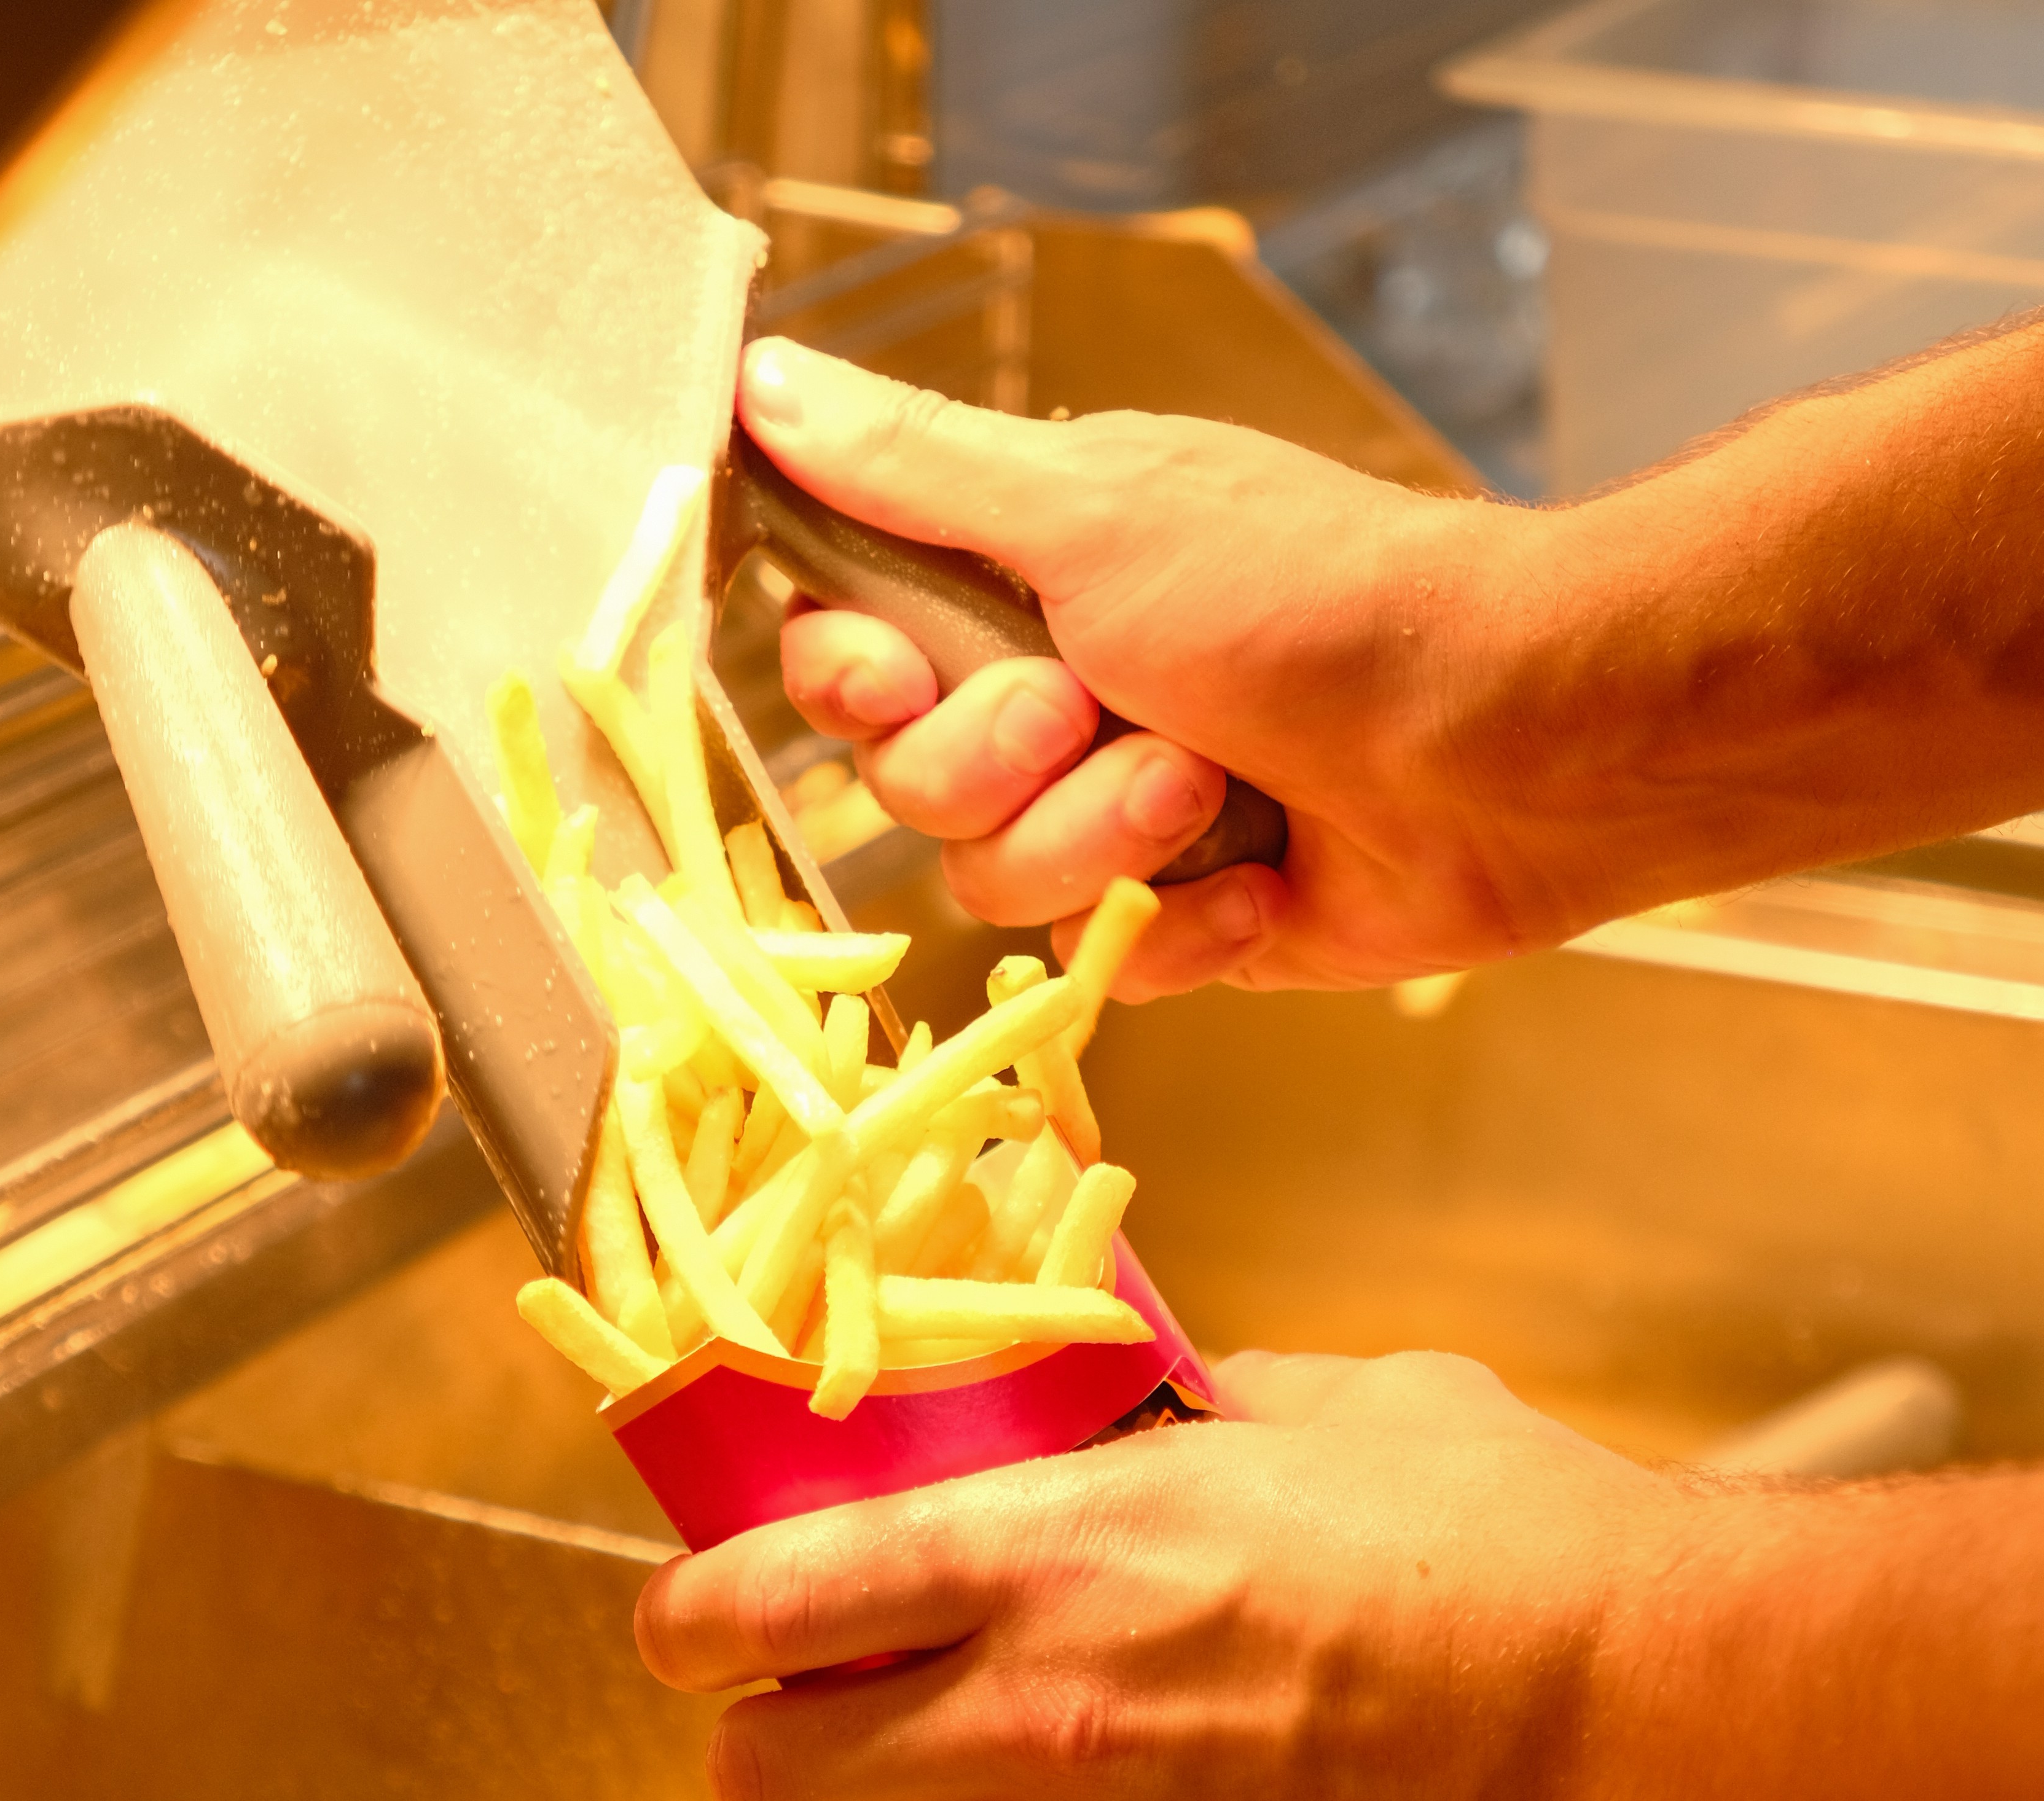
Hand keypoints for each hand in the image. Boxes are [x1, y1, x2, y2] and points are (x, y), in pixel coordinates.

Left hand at [635, 1349, 1686, 1800]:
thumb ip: (1209, 1403)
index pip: (766, 1598)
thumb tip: (1166, 1398)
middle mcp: (1040, 1713)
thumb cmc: (1508, 1529)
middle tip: (823, 1734)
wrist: (1649, 1712)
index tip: (690, 1629)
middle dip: (768, 1763)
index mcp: (1045, 1553)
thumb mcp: (1340, 1406)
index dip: (691, 1622)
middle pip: (766, 1785)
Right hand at [743, 337, 1573, 1000]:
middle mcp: (1059, 699)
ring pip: (996, 884)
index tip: (889, 672)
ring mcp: (1120, 819)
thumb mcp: (1092, 510)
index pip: (849, 652)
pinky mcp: (1187, 923)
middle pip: (906, 785)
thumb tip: (761, 376)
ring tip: (1210, 787)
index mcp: (1025, 581)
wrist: (1500, 743)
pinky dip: (1186, 926)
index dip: (848, 681)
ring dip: (1101, 838)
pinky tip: (1265, 880)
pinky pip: (1103, 963)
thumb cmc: (1311, 600)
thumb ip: (916, 470)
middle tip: (1098, 705)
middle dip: (999, 761)